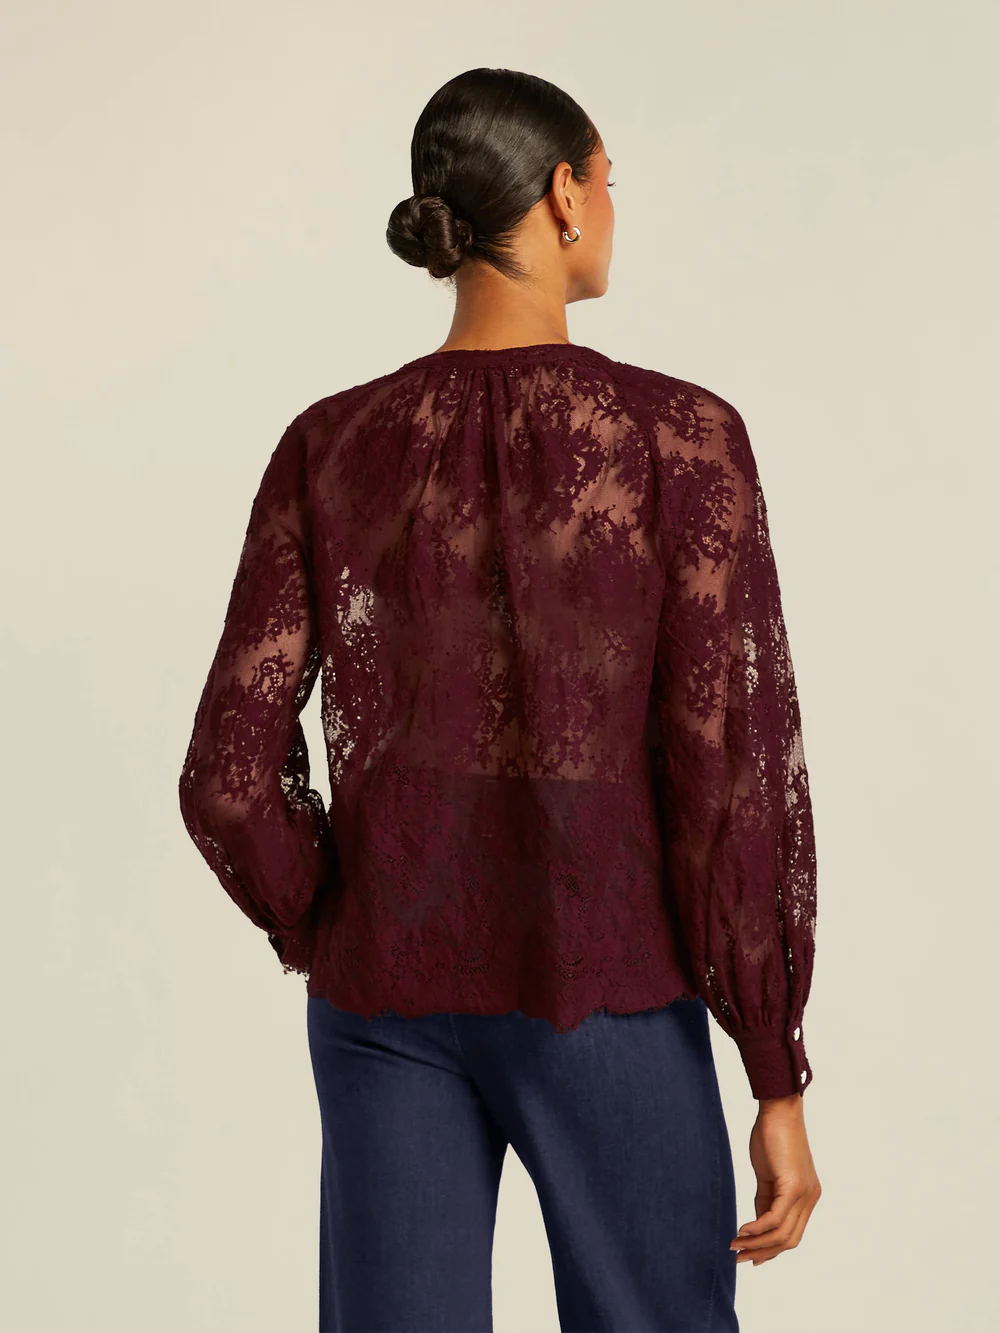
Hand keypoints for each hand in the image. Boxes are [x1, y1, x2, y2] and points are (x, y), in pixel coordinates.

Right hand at [730, 1094, 820, 1264]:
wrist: (778, 1110)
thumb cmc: (771, 1136)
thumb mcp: (768, 1175)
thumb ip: (765, 1200)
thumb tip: (757, 1225)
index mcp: (806, 1196)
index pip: (791, 1233)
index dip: (771, 1249)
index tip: (749, 1256)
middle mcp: (810, 1198)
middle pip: (789, 1240)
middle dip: (763, 1252)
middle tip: (739, 1257)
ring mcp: (805, 1194)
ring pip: (782, 1233)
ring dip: (756, 1244)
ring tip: (735, 1246)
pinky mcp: (793, 1186)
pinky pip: (776, 1218)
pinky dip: (757, 1228)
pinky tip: (741, 1231)